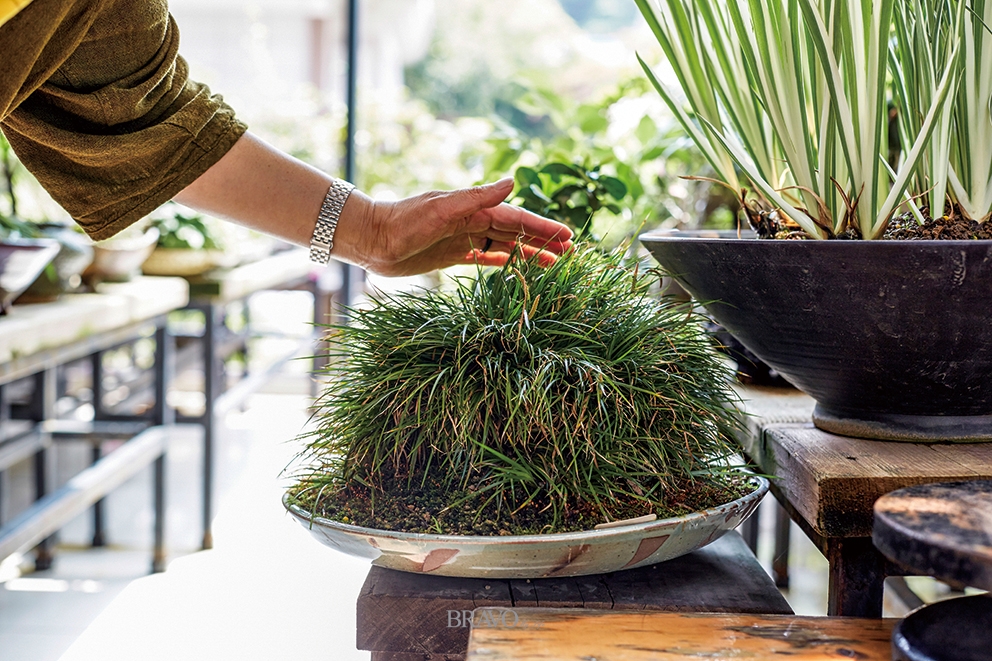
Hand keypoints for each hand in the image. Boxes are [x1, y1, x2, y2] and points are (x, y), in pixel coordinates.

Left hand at [335, 178, 573, 276]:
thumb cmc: (403, 221)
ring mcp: (464, 238)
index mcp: (474, 209)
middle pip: (517, 232)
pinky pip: (487, 257)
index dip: (543, 228)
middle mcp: (473, 221)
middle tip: (572, 253)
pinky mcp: (453, 254)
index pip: (517, 218)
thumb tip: (512, 182)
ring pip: (506, 245)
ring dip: (530, 253)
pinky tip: (521, 268)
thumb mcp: (440, 208)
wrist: (372, 238)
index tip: (568, 236)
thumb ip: (476, 197)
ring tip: (555, 264)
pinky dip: (506, 261)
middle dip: (544, 241)